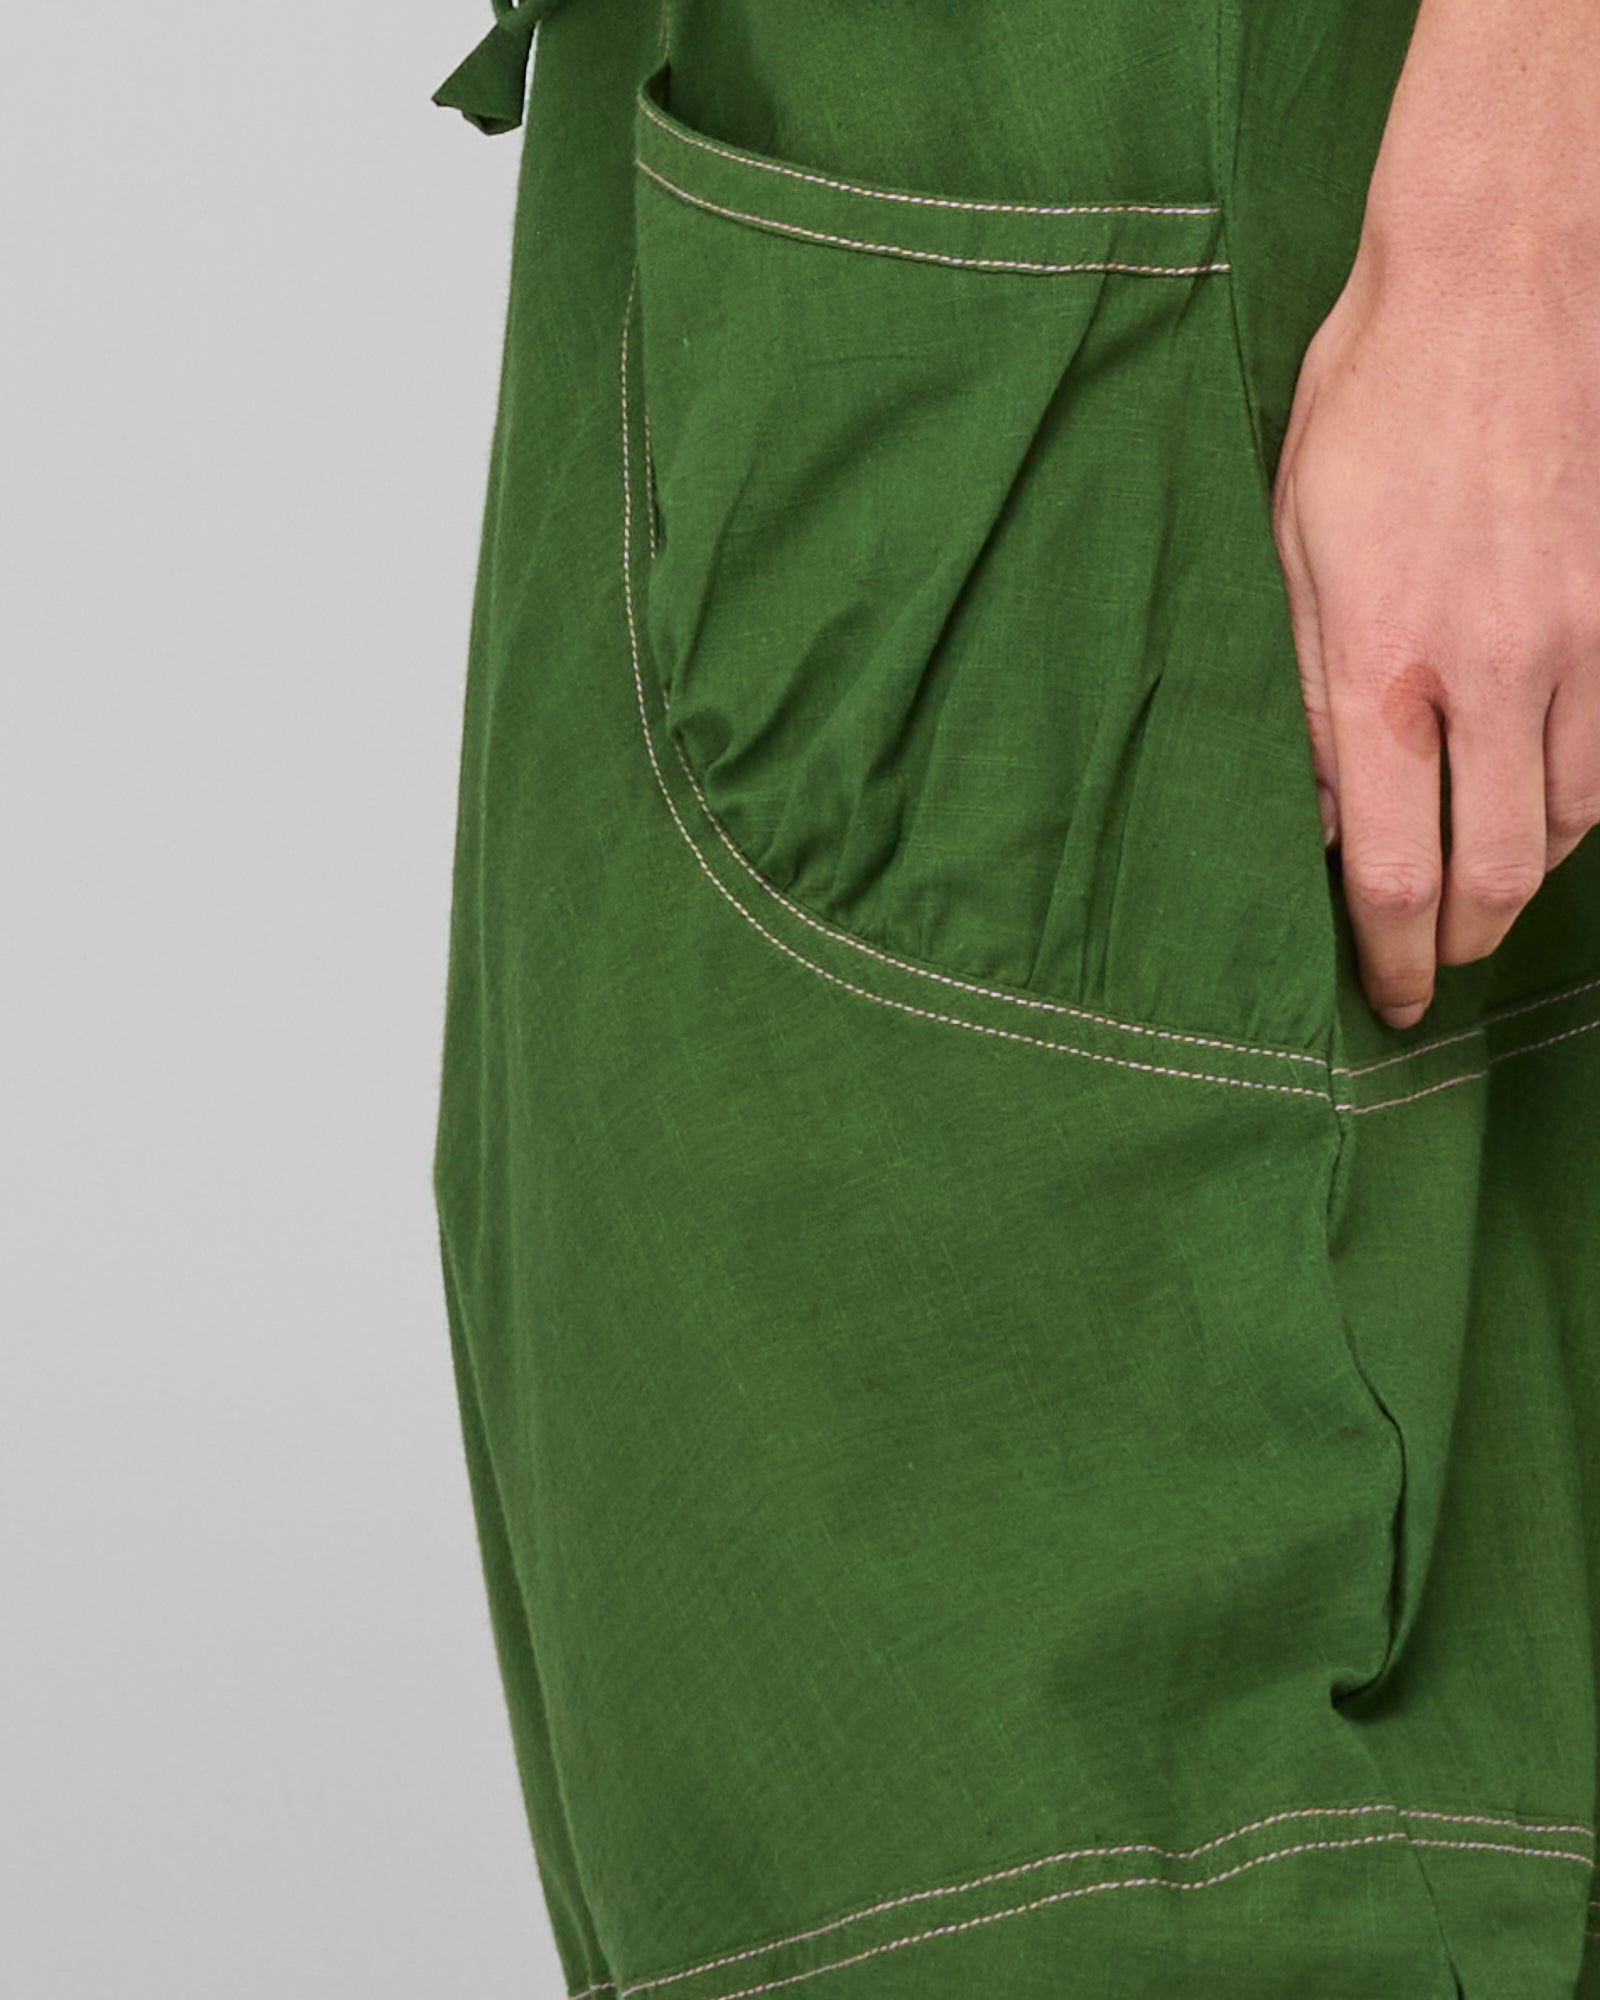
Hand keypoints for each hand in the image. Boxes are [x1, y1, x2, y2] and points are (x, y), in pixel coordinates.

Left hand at [1270, 232, 1599, 1028]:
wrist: (1506, 270)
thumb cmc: (1373, 399)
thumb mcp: (1293, 545)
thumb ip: (1304, 689)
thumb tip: (1314, 806)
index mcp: (1382, 664)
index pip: (1397, 869)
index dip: (1398, 956)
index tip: (1392, 995)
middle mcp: (1494, 669)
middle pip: (1504, 874)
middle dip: (1468, 943)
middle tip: (1438, 963)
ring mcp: (1586, 637)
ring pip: (1574, 819)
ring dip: (1525, 871)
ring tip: (1481, 881)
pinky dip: (1581, 798)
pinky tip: (1542, 797)